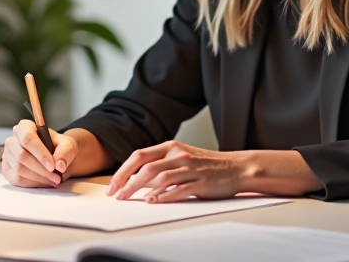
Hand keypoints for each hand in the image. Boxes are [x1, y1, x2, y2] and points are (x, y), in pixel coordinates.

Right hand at [2, 119, 76, 187]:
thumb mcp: (68, 145)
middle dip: (41, 169)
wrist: (54, 157)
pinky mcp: (7, 170)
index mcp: (25, 127)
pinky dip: (33, 183)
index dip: (40, 153)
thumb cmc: (58, 148)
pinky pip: (17, 179)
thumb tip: (59, 165)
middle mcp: (12, 140)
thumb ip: (66, 151)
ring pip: (19, 169)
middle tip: (57, 176)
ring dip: (38, 178)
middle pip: (22, 155)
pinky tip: (45, 182)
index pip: (27, 138)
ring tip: (54, 180)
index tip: (53, 165)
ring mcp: (7, 156)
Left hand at [106, 141, 244, 203]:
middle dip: (126, 181)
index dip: (123, 171)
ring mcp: (190, 168)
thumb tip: (137, 180)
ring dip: (139, 190)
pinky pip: (178, 189)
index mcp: (171, 147)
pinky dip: (163, 196)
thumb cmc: (207, 165)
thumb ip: (161, 165)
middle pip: (145, 167)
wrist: (236, 167)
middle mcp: (179, 155)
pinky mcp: (200, 182)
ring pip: (159, 178)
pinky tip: (152, 202)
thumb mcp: (181, 158)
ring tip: (128, 199)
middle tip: (116, 195)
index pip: (139, 156)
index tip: (113, 185)